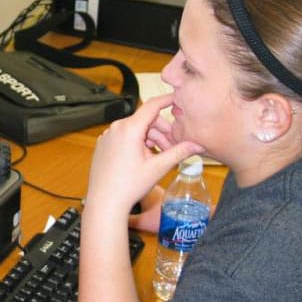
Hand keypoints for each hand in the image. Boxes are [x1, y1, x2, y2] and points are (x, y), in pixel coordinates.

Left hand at [84, 95, 203, 215]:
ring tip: (158, 156)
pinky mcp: (103, 145)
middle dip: (161, 131)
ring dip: (150, 139)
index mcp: (129, 128)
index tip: (177, 98)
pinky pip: (123, 137)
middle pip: (145, 120)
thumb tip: (198, 145)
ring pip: (134, 129)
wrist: (105, 202)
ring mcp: (107, 136)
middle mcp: (115, 128)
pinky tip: (143, 159)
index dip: (167, 100)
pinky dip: (136, 143)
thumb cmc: (129, 186)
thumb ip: (179, 152)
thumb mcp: (159, 167)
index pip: (152, 105)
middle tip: (171, 147)